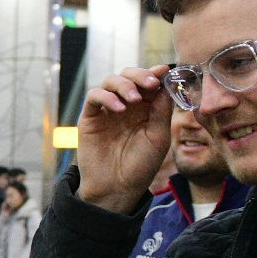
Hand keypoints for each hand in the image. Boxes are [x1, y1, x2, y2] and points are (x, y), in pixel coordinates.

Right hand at [76, 65, 173, 212]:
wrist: (117, 186)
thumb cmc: (140, 165)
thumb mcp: (158, 136)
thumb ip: (161, 110)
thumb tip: (166, 82)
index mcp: (146, 108)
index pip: (149, 82)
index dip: (156, 73)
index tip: (164, 71)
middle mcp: (126, 105)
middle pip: (129, 75)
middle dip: (140, 75)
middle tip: (150, 83)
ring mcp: (107, 110)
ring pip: (111, 81)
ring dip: (124, 84)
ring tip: (133, 99)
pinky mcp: (90, 117)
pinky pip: (94, 96)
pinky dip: (107, 97)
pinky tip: (118, 108)